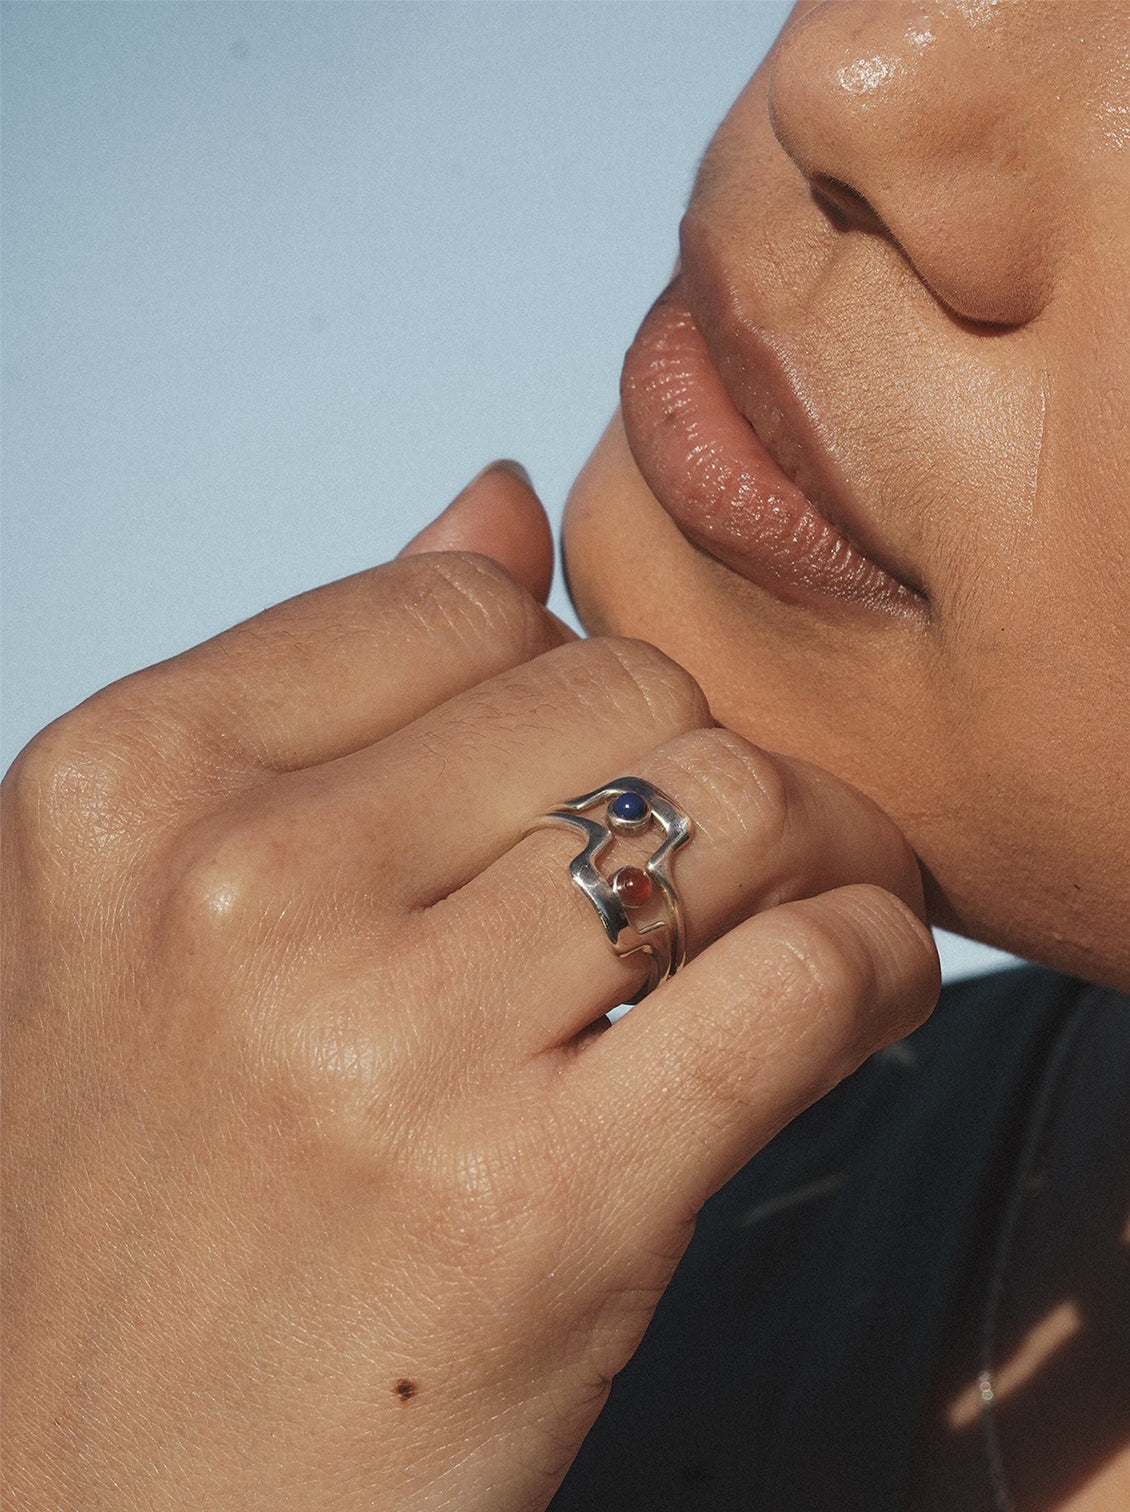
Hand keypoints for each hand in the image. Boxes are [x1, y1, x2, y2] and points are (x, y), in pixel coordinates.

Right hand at [2, 462, 939, 1510]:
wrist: (113, 1509)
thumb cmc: (146, 1204)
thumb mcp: (148, 912)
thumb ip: (324, 690)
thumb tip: (496, 504)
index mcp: (125, 784)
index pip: (465, 602)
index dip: (560, 686)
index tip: (590, 777)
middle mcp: (235, 890)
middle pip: (619, 691)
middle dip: (699, 766)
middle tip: (715, 867)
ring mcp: (379, 1050)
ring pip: (737, 806)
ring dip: (817, 852)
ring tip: (799, 921)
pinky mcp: (535, 1210)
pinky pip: (809, 976)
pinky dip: (876, 964)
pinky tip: (853, 1004)